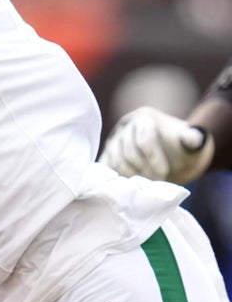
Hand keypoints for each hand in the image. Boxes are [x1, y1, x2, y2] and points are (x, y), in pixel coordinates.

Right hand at [99, 106, 213, 183]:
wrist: (170, 157)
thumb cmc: (181, 151)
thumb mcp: (191, 145)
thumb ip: (194, 140)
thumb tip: (194, 138)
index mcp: (144, 117)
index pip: (144, 138)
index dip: (153, 158)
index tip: (164, 174)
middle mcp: (125, 125)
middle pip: (129, 151)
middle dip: (144, 170)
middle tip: (158, 181)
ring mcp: (113, 139)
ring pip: (117, 160)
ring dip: (133, 176)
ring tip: (148, 182)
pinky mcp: (107, 153)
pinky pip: (107, 166)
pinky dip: (118, 177)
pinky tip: (131, 184)